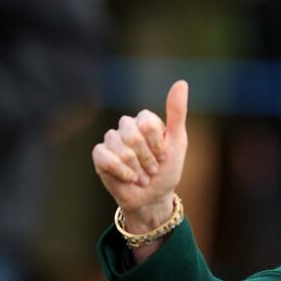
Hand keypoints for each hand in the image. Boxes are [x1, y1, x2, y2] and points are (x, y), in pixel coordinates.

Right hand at [92, 81, 188, 229]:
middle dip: (147, 158)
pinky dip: (121, 171)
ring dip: (136, 167)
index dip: (157, 144)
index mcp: (146, 120)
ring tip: (142, 176)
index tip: (165, 157)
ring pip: (120, 148)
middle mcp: (127, 127)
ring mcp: (112, 140)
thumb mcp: (178, 141)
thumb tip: (181, 82)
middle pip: (133, 135)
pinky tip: (130, 178)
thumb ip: (177, 113)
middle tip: (153, 169)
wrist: (153, 197)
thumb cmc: (167, 170)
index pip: (147, 123)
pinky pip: (105, 157)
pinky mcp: (100, 155)